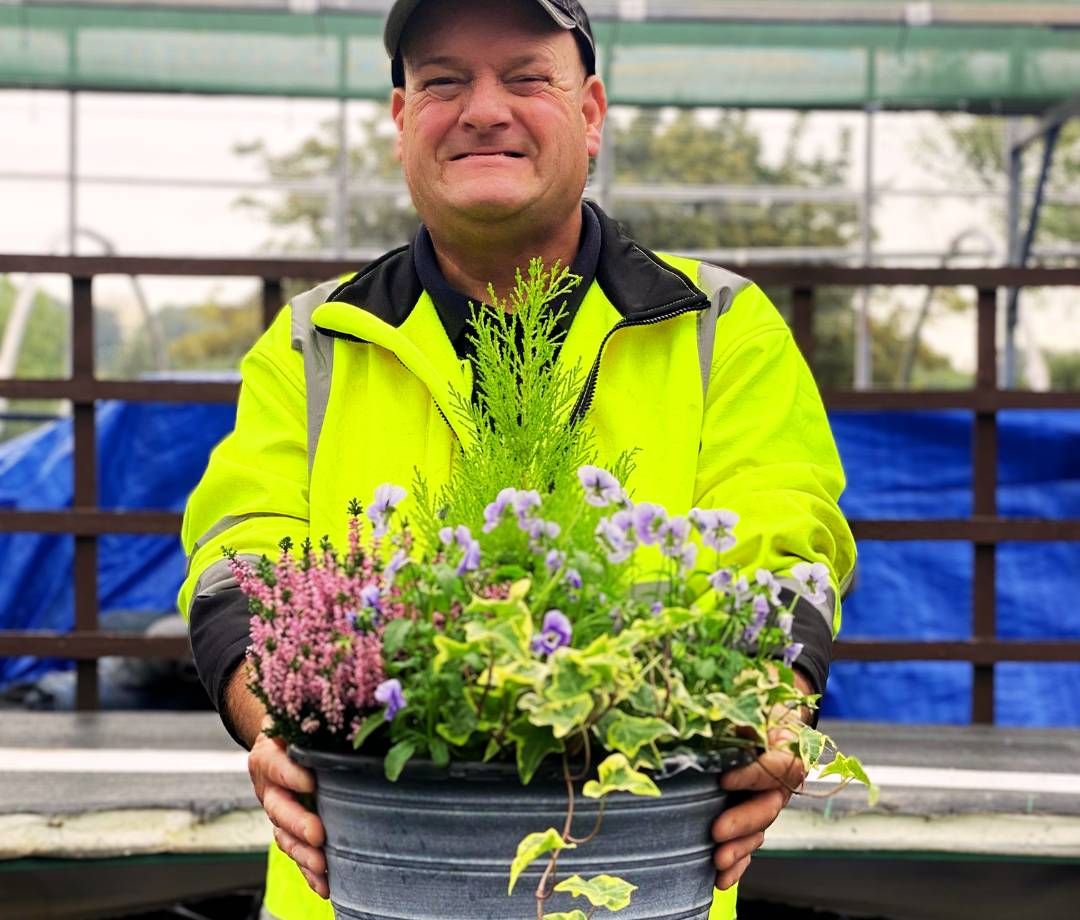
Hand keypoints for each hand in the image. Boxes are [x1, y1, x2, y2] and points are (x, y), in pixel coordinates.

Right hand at [248, 716, 329, 897]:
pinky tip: (324, 884)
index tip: (311, 781)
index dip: (291, 774)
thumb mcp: (303, 715)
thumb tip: (360, 710)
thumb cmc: (297, 725)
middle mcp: (268, 786)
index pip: (276, 764)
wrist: (280, 738)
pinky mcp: (288, 829)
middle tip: (318, 834)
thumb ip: (319, 717)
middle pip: (278, 808)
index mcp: (268, 754)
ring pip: (284, 836)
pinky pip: (295, 852)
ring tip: (323, 866)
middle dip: (298, 824)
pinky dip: (308, 871)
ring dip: (303, 854)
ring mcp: (276, 811)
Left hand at [710, 669, 811, 889]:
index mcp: (787, 746)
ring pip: (761, 829)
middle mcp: (782, 778)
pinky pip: (752, 843)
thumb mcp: (749, 698)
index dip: (754, 774)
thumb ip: (739, 709)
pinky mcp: (756, 815)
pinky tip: (721, 878)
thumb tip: (719, 714)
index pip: (778, 764)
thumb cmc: (756, 703)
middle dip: (743, 821)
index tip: (724, 779)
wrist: (768, 712)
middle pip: (770, 805)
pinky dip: (739, 863)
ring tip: (716, 863)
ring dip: (740, 849)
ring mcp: (770, 799)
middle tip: (716, 831)